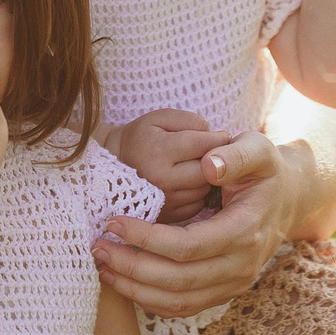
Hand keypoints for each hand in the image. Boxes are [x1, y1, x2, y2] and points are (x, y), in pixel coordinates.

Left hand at [92, 130, 292, 316]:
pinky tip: (123, 281)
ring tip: (102, 265)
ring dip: (135, 288)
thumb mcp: (259, 149)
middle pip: (178, 280)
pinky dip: (149, 299)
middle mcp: (240, 266)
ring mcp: (233, 284)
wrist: (286, 199)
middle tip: (98, 246)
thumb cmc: (265, 170)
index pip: (188, 246)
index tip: (115, 221)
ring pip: (177, 301)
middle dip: (132, 266)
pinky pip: (182, 307)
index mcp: (245, 231)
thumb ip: (236, 154)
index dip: (147, 238)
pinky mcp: (223, 292)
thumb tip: (208, 164)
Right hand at [111, 109, 231, 224]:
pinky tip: (190, 181)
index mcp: (159, 151)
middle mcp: (162, 180)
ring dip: (207, 177)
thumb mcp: (159, 119)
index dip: (219, 139)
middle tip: (213, 151)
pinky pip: (197, 204)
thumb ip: (189, 121)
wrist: (112, 169)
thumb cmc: (140, 139)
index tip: (223, 136)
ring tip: (197, 165)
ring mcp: (165, 201)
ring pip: (205, 188)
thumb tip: (213, 134)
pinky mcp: (168, 216)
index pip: (204, 145)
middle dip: (215, 159)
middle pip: (208, 170)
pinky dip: (198, 192)